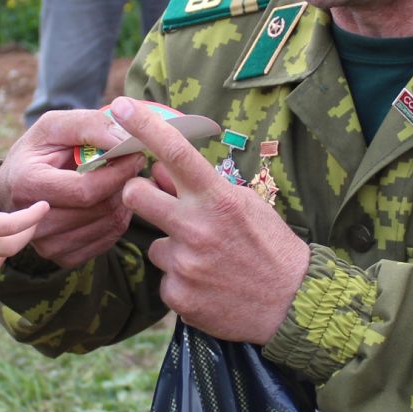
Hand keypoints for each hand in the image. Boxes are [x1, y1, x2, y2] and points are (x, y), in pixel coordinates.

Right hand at [0, 109, 137, 266]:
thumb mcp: (54, 126)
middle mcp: (34, 223)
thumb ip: (89, 126)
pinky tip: (112, 200)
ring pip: (110, 225)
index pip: (86, 190)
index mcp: (28, 185)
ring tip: (122, 181)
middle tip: (133, 167)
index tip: (136, 155)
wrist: (14, 187)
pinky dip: (119, 218)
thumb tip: (125, 139)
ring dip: (126, 201)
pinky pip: (108, 240)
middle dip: (125, 185)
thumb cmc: (37, 152)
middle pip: (101, 210)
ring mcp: (48, 245)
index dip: (118, 172)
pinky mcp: (63, 257)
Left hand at [110, 98, 309, 343]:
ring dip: (173, 249)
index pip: (176, 153)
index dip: (144, 127)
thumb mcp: (245, 205)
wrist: (292, 305)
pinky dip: (182, 281)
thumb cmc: (270, 248)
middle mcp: (197, 228)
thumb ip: (202, 187)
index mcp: (218, 199)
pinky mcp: (179, 295)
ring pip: (154, 245)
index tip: (119, 106)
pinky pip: (165, 279)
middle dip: (138, 195)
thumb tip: (161, 170)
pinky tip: (209, 285)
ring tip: (208, 261)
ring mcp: (185, 263)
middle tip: (156, 203)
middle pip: (135, 195)